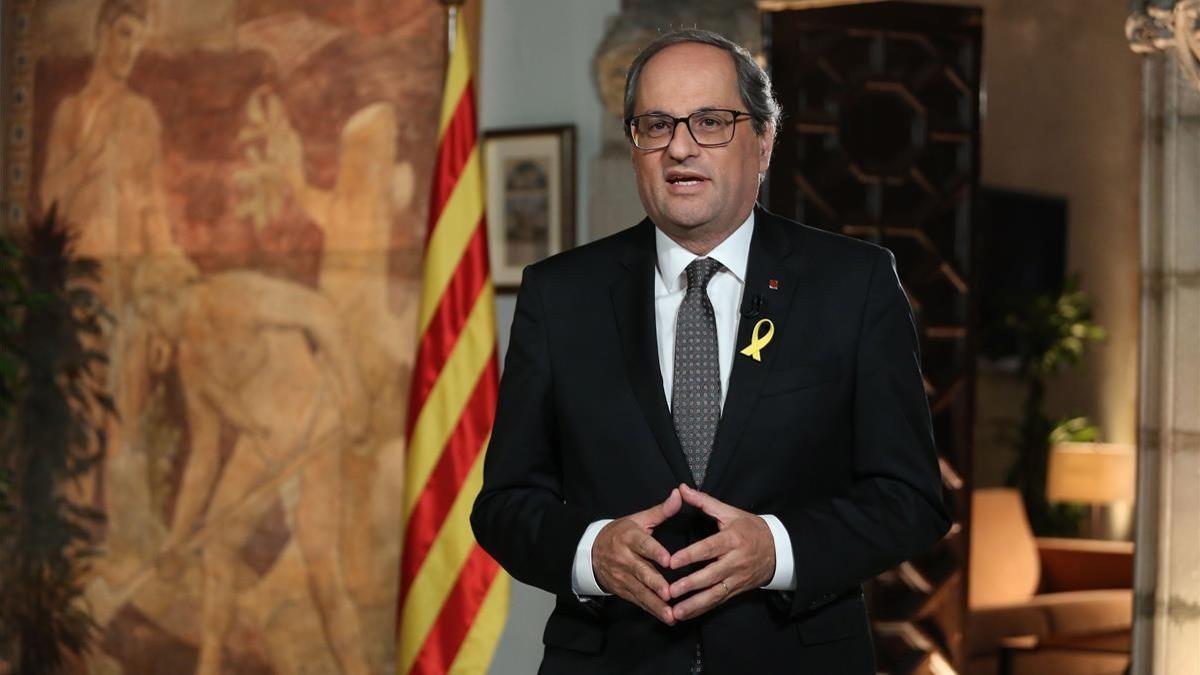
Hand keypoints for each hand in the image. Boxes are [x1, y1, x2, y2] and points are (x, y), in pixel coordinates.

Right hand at [592, 488, 681, 624]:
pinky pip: (638, 601)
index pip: (643, 545)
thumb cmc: (621, 533)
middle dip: (655, 584)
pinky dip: (651, 610)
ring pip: (640, 591)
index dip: (655, 552)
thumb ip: (660, 511)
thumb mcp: (638, 519)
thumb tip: (679, 494)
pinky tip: (665, 618)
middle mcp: (625, 558)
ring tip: (670, 614)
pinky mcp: (623, 590)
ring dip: (655, 604)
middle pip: (641, 572)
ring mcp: (622, 577)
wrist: (590, 552)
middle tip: (669, 593)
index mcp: (629, 538)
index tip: (668, 560)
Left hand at [668, 484, 774, 620]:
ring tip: (675, 612)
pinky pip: (718, 601)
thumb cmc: (750, 528)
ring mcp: (737, 578)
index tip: (672, 561)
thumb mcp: (730, 512)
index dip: (691, 555)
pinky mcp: (737, 590)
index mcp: (733, 539)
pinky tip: (685, 615)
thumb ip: (704, 502)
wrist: (779, 550)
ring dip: (694, 604)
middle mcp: (735, 561)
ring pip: (715, 594)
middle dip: (690, 584)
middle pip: (711, 574)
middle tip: (670, 591)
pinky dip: (701, 609)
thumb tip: (681, 489)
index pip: (709, 548)